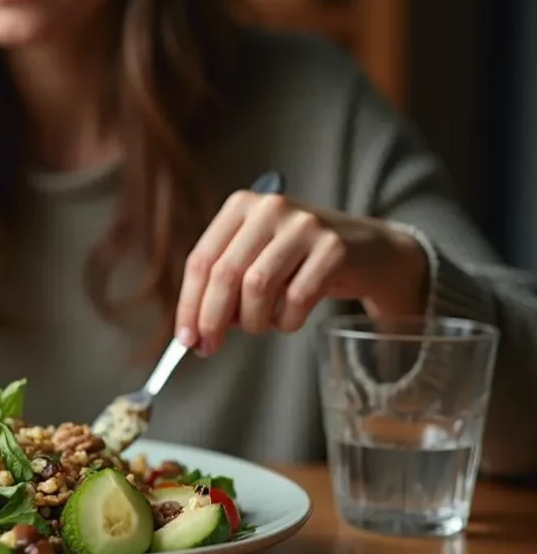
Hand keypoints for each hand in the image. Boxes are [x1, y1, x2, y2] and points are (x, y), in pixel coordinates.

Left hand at [174, 190, 429, 354]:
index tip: (185, 338)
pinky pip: (296, 298)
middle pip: (224, 274)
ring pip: (257, 287)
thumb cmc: (299, 261)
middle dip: (212, 319)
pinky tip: (290, 319)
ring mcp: (304, 225)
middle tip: (209, 347)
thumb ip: (223, 287)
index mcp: (241, 206)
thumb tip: (193, 332)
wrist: (367, 251)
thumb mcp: (255, 260)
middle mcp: (270, 209)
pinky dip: (287, 321)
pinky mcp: (334, 248)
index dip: (188, 304)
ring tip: (261, 325)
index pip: (201, 260)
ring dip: (253, 320)